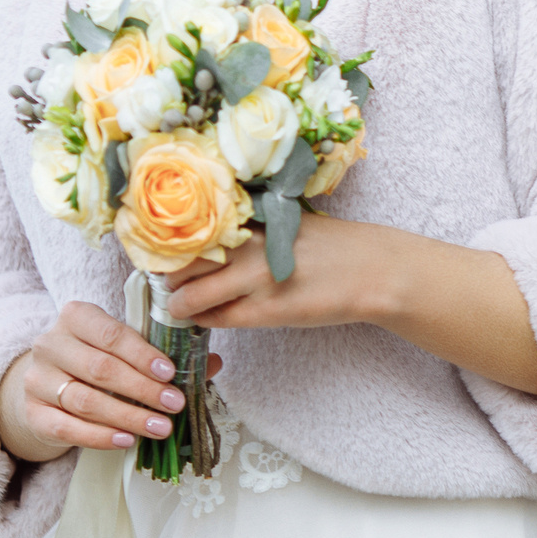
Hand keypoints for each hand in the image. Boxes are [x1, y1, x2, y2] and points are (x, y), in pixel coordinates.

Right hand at [0, 300, 219, 462]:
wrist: (49, 383)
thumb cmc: (96, 359)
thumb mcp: (125, 349)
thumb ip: (164, 354)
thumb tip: (212, 363)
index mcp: (76, 317)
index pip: (111, 334)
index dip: (142, 355)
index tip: (171, 373)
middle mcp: (50, 344)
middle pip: (101, 369)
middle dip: (142, 389)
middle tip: (175, 405)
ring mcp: (37, 379)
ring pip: (86, 400)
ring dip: (128, 416)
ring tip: (160, 427)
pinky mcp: (33, 413)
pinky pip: (67, 427)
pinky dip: (99, 436)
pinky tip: (126, 439)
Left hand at [162, 213, 397, 330]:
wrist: (370, 269)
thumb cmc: (330, 246)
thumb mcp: (284, 223)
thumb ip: (248, 231)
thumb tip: (209, 242)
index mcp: (252, 218)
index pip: (190, 230)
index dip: (170, 245)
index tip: (166, 253)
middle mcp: (247, 245)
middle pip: (181, 262)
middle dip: (169, 276)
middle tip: (170, 282)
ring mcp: (254, 279)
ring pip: (191, 295)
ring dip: (179, 303)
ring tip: (180, 305)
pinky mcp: (265, 311)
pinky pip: (217, 319)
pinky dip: (204, 319)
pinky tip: (206, 316)